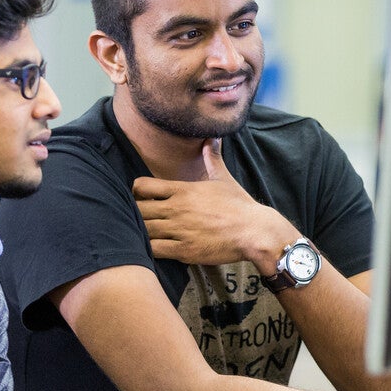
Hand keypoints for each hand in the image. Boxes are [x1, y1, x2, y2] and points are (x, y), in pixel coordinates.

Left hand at [134, 138, 296, 266]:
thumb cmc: (239, 205)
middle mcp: (177, 209)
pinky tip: (155, 248)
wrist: (255, 231)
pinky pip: (154, 250)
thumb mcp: (223, 179)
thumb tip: (212, 139)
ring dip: (140, 232)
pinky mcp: (184, 251)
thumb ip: (212, 159)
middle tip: (141, 218)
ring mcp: (179, 230)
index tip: (141, 198)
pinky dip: (149, 250)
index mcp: (183, 190)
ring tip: (145, 233)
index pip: (141, 186)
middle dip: (135, 213)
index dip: (136, 192)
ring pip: (143, 231)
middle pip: (137, 210)